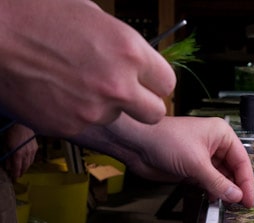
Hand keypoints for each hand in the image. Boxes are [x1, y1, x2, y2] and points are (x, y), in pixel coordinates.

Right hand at [0, 0, 175, 136]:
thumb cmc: (35, 14)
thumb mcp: (92, 17)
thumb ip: (123, 45)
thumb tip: (137, 61)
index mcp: (130, 52)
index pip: (167, 83)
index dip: (155, 82)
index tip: (147, 82)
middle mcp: (118, 85)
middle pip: (154, 113)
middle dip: (143, 105)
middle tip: (125, 94)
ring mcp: (94, 110)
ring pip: (117, 119)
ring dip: (105, 107)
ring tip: (77, 84)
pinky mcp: (70, 126)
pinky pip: (87, 125)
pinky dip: (77, 114)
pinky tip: (58, 93)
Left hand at [4, 123, 37, 180]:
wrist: (21, 124)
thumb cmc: (12, 133)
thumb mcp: (5, 145)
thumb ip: (7, 157)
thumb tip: (8, 167)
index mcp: (18, 154)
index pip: (17, 168)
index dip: (16, 174)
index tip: (14, 179)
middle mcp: (27, 153)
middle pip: (25, 167)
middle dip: (21, 172)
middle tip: (18, 175)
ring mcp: (32, 151)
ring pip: (30, 163)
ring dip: (26, 167)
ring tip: (22, 170)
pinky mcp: (35, 147)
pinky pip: (33, 157)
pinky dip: (29, 161)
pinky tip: (26, 161)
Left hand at [126, 116, 253, 207]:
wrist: (137, 144)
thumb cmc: (164, 140)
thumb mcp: (196, 164)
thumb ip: (218, 182)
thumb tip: (236, 196)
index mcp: (222, 135)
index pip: (242, 161)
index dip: (246, 182)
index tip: (248, 199)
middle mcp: (215, 144)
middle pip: (234, 170)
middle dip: (236, 187)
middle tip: (240, 205)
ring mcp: (203, 157)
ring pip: (221, 177)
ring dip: (223, 191)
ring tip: (226, 204)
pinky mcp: (192, 168)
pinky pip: (208, 182)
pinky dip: (211, 191)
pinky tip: (212, 200)